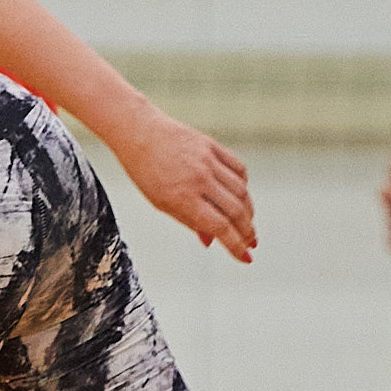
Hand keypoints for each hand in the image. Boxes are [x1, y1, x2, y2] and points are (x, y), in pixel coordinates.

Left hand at [105, 103, 255, 261]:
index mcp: (181, 198)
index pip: (219, 227)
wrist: (138, 133)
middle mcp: (198, 180)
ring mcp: (207, 161)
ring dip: (249, 211)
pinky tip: (242, 196)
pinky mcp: (213, 146)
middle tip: (252, 243)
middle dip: (247, 232)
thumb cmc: (146, 172)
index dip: (236, 246)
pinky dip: (244, 185)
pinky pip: (238, 169)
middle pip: (235, 211)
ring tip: (248, 223)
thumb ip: (188, 221)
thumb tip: (211, 241)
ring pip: (241, 191)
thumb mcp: (161, 203)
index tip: (246, 258)